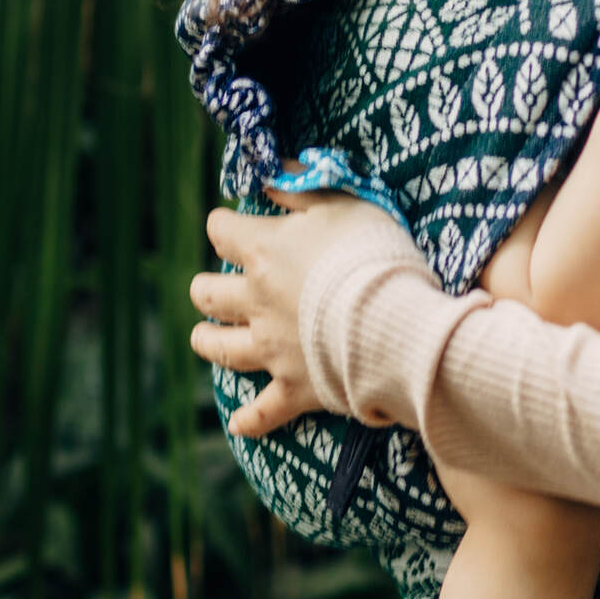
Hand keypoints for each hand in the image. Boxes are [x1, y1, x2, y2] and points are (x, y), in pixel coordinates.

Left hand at [188, 191, 406, 437]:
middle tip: (219, 286)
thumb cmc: (373, 255)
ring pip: (219, 348)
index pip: (221, 229)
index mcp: (264, 251)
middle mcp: (255, 301)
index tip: (240, 224)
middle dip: (208, 288)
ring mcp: (271, 349)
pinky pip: (262, 412)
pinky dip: (249, 419)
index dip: (227, 224)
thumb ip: (302, 185)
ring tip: (205, 336)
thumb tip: (270, 174)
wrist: (394, 322)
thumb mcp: (343, 202)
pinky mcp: (293, 388)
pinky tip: (237, 424)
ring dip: (208, 341)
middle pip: (207, 294)